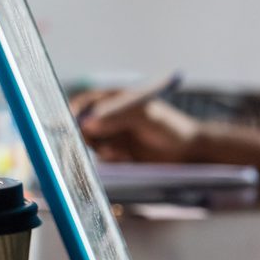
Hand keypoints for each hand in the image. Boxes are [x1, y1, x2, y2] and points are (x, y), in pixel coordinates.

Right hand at [70, 89, 201, 162]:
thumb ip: (117, 116)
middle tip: (98, 145)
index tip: (70, 126)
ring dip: (100, 149)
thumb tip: (88, 122)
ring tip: (120, 153)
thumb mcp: (146, 116)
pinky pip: (100, 158)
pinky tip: (126, 158)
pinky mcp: (115, 152)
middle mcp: (109, 116)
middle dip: (86, 136)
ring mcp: (111, 134)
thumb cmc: (171, 126)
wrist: (188, 152)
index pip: (84, 102)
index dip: (73, 113)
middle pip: (80, 124)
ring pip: (89, 143)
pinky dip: (109, 159)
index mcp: (114, 99)